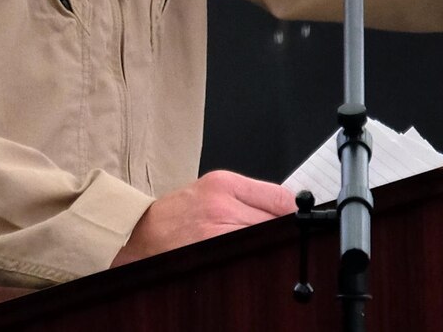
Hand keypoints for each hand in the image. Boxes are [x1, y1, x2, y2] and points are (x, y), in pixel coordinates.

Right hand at [111, 169, 294, 265]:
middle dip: (283, 230)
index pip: (280, 197)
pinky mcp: (214, 253)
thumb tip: (287, 209)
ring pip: (267, 240)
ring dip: (272, 246)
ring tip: (260, 246)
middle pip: (277, 221)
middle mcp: (222, 205)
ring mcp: (218, 232)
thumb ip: (247, 195)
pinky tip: (249, 257)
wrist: (142, 234)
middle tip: (284, 237)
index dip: (294, 211)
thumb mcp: (211, 189)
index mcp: (223, 183)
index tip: (301, 218)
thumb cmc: (176, 214)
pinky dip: (256, 258)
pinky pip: (250, 257)